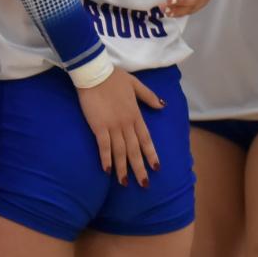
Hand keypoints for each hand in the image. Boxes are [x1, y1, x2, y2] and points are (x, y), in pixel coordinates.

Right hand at [74, 64, 163, 186]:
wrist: (95, 72)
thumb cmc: (114, 77)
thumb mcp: (135, 84)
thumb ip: (149, 96)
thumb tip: (162, 106)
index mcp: (136, 114)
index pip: (146, 139)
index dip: (151, 154)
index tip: (156, 167)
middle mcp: (126, 123)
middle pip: (135, 150)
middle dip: (139, 168)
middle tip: (144, 184)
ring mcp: (113, 126)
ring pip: (120, 151)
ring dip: (123, 168)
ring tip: (124, 183)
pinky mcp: (98, 126)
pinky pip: (104, 146)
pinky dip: (106, 158)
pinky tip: (108, 170)